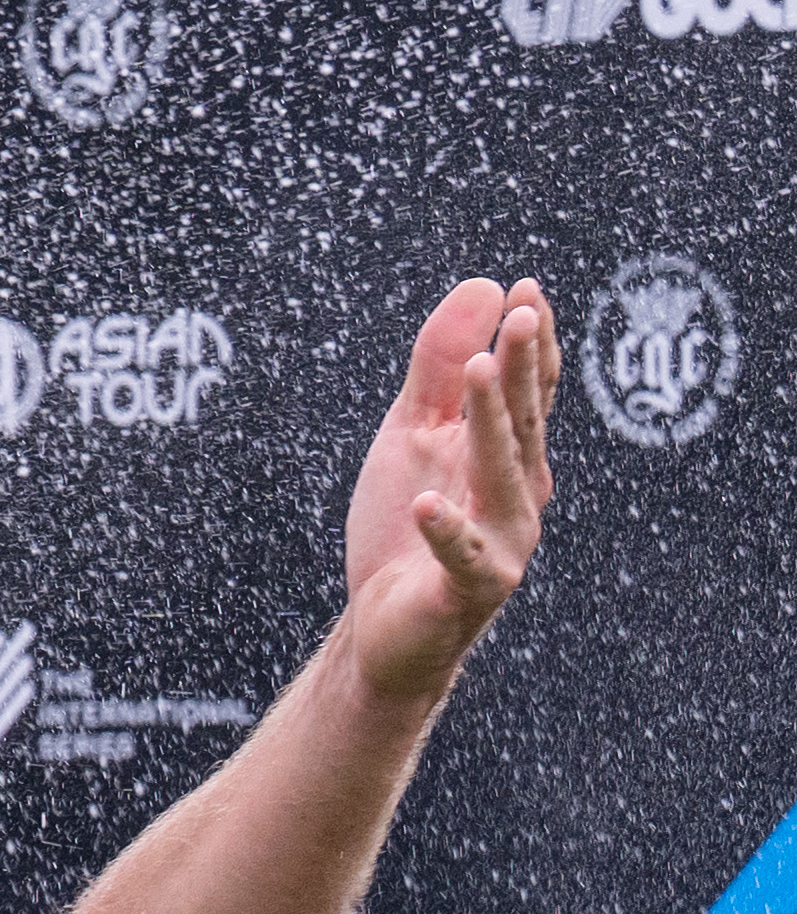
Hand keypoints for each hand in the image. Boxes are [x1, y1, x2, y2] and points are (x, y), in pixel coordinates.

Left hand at [339, 276, 556, 709]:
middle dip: (522, 368)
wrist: (385, 626)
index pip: (526, 391)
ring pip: (500, 474)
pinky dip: (445, 530)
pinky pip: (461, 555)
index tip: (527, 290)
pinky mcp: (467, 589)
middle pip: (521, 422)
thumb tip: (484, 286)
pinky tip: (426, 504)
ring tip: (481, 370)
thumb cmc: (404, 524)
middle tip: (525, 313)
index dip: (529, 343)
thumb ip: (441, 367)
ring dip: (490, 423)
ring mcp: (501, 542)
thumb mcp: (412, 433)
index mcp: (507, 454)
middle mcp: (518, 494)